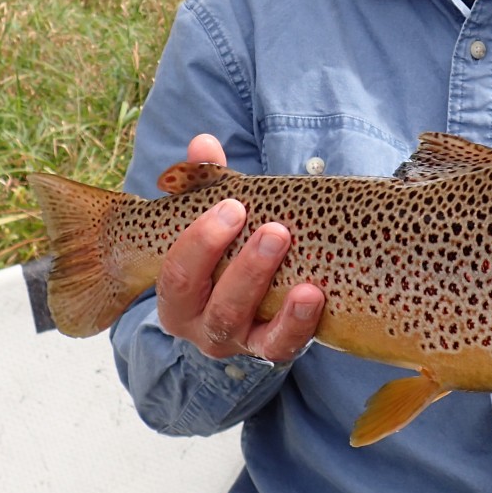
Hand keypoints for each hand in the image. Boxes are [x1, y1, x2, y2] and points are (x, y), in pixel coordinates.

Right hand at [153, 134, 323, 363]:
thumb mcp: (214, 216)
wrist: (254, 295)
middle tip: (275, 229)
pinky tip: (314, 294)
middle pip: (213, 304)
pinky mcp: (271, 349)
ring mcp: (237, 341)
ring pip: (243, 324)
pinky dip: (297, 323)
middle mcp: (199, 324)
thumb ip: (206, 182)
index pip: (178, 274)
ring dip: (269, 287)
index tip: (234, 205)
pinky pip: (282, 345)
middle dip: (243, 266)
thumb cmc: (227, 246)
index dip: (202, 241)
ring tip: (293, 252)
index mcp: (177, 292)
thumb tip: (204, 143)